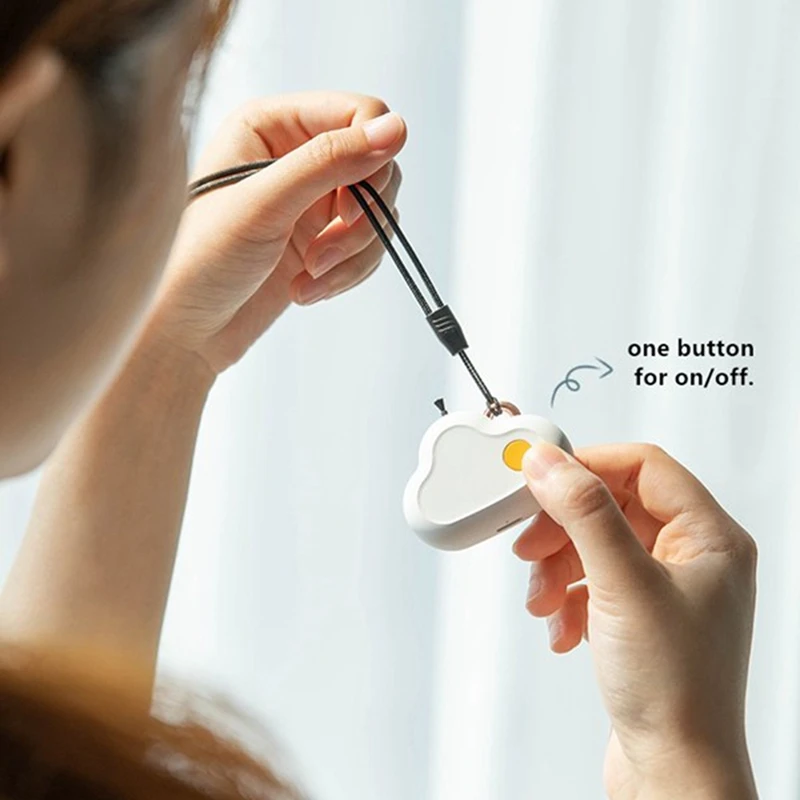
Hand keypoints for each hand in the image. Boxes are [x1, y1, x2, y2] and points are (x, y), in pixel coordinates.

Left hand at [148, 92, 405, 374]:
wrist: (186, 332)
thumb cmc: (200, 261)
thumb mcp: (264, 204)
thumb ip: (329, 161)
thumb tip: (395, 128)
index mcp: (272, 124)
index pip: (360, 113)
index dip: (369, 159)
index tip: (349, 211)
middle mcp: (296, 154)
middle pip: (377, 167)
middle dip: (359, 221)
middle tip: (320, 255)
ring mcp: (313, 200)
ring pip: (378, 213)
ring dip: (352, 254)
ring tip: (309, 278)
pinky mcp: (323, 239)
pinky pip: (369, 248)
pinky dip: (347, 275)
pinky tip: (305, 290)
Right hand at [513, 443, 757, 799]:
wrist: (673, 773)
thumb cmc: (676, 691)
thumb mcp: (622, 585)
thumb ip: (583, 514)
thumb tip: (550, 463)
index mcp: (710, 537)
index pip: (644, 466)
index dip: (588, 465)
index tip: (540, 474)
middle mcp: (691, 556)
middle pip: (612, 505)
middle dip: (563, 526)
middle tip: (530, 545)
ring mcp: (664, 587)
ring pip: (595, 544)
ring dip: (558, 567)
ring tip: (542, 600)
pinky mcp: (638, 616)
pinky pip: (591, 581)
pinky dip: (567, 598)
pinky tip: (562, 627)